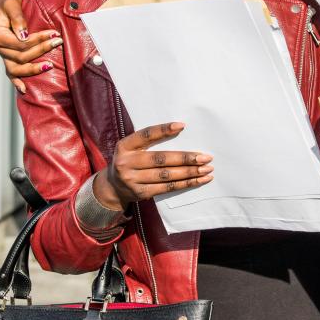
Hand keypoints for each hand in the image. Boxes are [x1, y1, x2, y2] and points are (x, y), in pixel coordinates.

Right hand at [0, 0, 60, 93]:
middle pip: (21, 56)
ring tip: (50, 65)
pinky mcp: (8, 56)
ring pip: (16, 68)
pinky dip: (17, 81)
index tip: (54, 33)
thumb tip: (23, 35)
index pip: (19, 44)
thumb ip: (17, 17)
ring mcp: (2, 54)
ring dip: (33, 69)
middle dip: (41, 50)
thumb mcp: (11, 2)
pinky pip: (11, 72)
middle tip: (58, 41)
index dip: (37, 40)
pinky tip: (24, 90)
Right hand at [94, 122, 213, 210]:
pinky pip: (167, 188)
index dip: (163, 130)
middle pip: (161, 159)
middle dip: (185, 158)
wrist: (112, 187)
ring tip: (207, 169)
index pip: (146, 135)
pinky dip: (185, 184)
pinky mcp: (140, 193)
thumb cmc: (130, 160)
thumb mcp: (132, 147)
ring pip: (166, 175)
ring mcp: (132, 180)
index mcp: (125, 146)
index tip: (182, 125)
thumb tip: (180, 130)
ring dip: (189, 172)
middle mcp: (127, 162)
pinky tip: (199, 180)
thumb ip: (149, 141)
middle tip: (205, 157)